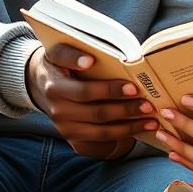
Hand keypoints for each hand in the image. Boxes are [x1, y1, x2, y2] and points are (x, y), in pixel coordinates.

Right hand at [25, 43, 158, 159]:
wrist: (40, 84)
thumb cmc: (56, 64)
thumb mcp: (56, 52)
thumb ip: (70, 54)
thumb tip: (89, 60)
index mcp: (55, 89)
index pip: (86, 92)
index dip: (110, 90)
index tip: (133, 87)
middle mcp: (59, 112)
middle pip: (98, 114)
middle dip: (126, 110)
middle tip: (149, 104)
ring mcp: (66, 128)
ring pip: (103, 132)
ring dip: (130, 127)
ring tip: (152, 120)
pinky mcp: (74, 138)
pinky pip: (102, 139)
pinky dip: (124, 134)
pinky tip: (141, 127)